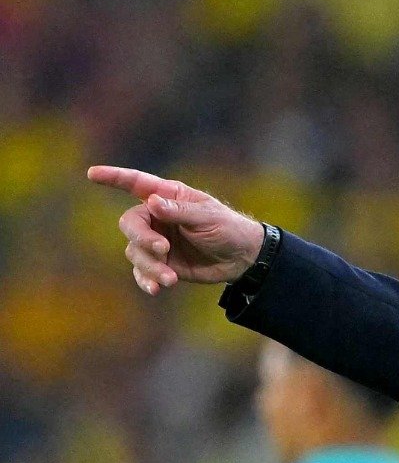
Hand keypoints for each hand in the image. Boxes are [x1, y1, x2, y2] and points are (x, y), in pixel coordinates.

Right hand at [87, 165, 264, 294]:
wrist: (241, 258)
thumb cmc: (227, 228)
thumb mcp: (207, 217)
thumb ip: (179, 211)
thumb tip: (151, 203)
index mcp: (168, 197)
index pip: (136, 184)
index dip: (114, 177)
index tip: (92, 174)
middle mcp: (157, 218)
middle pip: (130, 224)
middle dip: (142, 238)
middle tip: (162, 249)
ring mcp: (156, 242)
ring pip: (135, 252)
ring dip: (150, 266)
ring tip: (170, 278)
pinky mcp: (161, 264)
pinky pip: (143, 272)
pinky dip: (146, 280)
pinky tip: (156, 289)